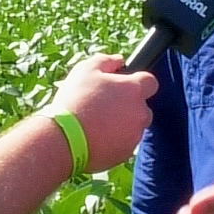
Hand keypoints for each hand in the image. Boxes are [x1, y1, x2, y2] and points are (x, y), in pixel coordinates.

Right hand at [45, 54, 157, 172]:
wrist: (63, 138)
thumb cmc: (75, 100)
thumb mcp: (85, 69)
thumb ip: (106, 61)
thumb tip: (119, 60)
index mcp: (134, 90)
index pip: (150, 82)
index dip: (137, 82)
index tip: (123, 85)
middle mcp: (140, 113)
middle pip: (142, 107)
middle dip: (128, 106)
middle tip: (105, 106)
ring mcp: (135, 135)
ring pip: (133, 127)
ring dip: (121, 125)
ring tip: (96, 124)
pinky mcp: (126, 153)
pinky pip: (124, 144)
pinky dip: (114, 141)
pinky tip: (95, 138)